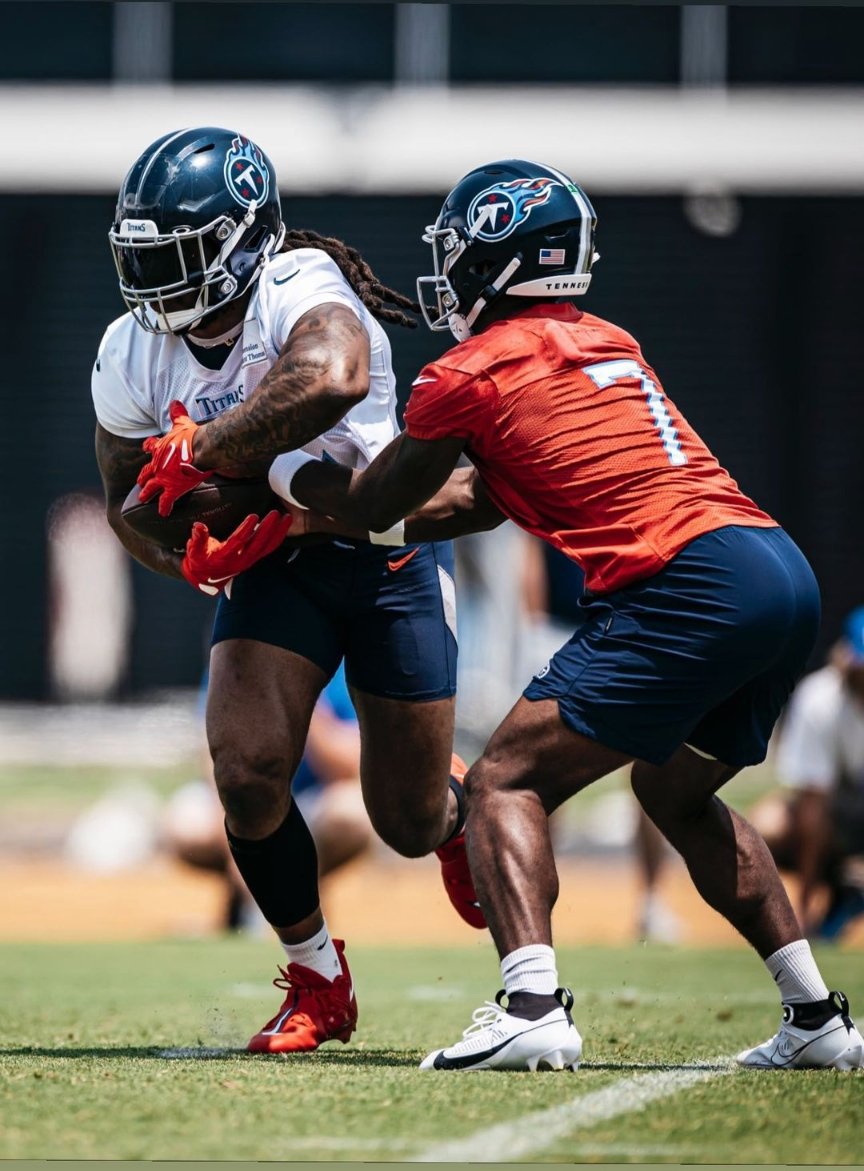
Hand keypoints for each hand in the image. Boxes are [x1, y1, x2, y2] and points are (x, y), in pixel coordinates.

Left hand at [138, 400, 211, 516]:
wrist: (200, 450)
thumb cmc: (192, 436)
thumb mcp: (182, 423)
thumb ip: (177, 414)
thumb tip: (174, 402)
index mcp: (160, 448)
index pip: (150, 446)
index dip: (149, 447)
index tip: (146, 447)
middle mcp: (157, 464)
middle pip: (146, 471)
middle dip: (143, 477)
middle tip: (140, 482)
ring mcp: (163, 478)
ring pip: (150, 488)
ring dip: (146, 494)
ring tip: (143, 499)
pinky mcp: (172, 489)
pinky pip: (166, 501)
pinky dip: (164, 507)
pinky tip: (163, 513)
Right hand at [181, 509, 294, 594]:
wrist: (207, 576)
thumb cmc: (200, 559)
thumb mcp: (194, 550)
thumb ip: (197, 539)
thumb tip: (198, 526)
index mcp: (225, 557)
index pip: (237, 542)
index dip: (245, 529)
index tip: (253, 516)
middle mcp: (241, 560)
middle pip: (257, 543)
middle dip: (267, 528)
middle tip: (275, 513)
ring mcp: (250, 559)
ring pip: (267, 546)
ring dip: (278, 532)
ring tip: (287, 517)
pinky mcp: (255, 558)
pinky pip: (270, 548)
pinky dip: (278, 537)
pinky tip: (285, 525)